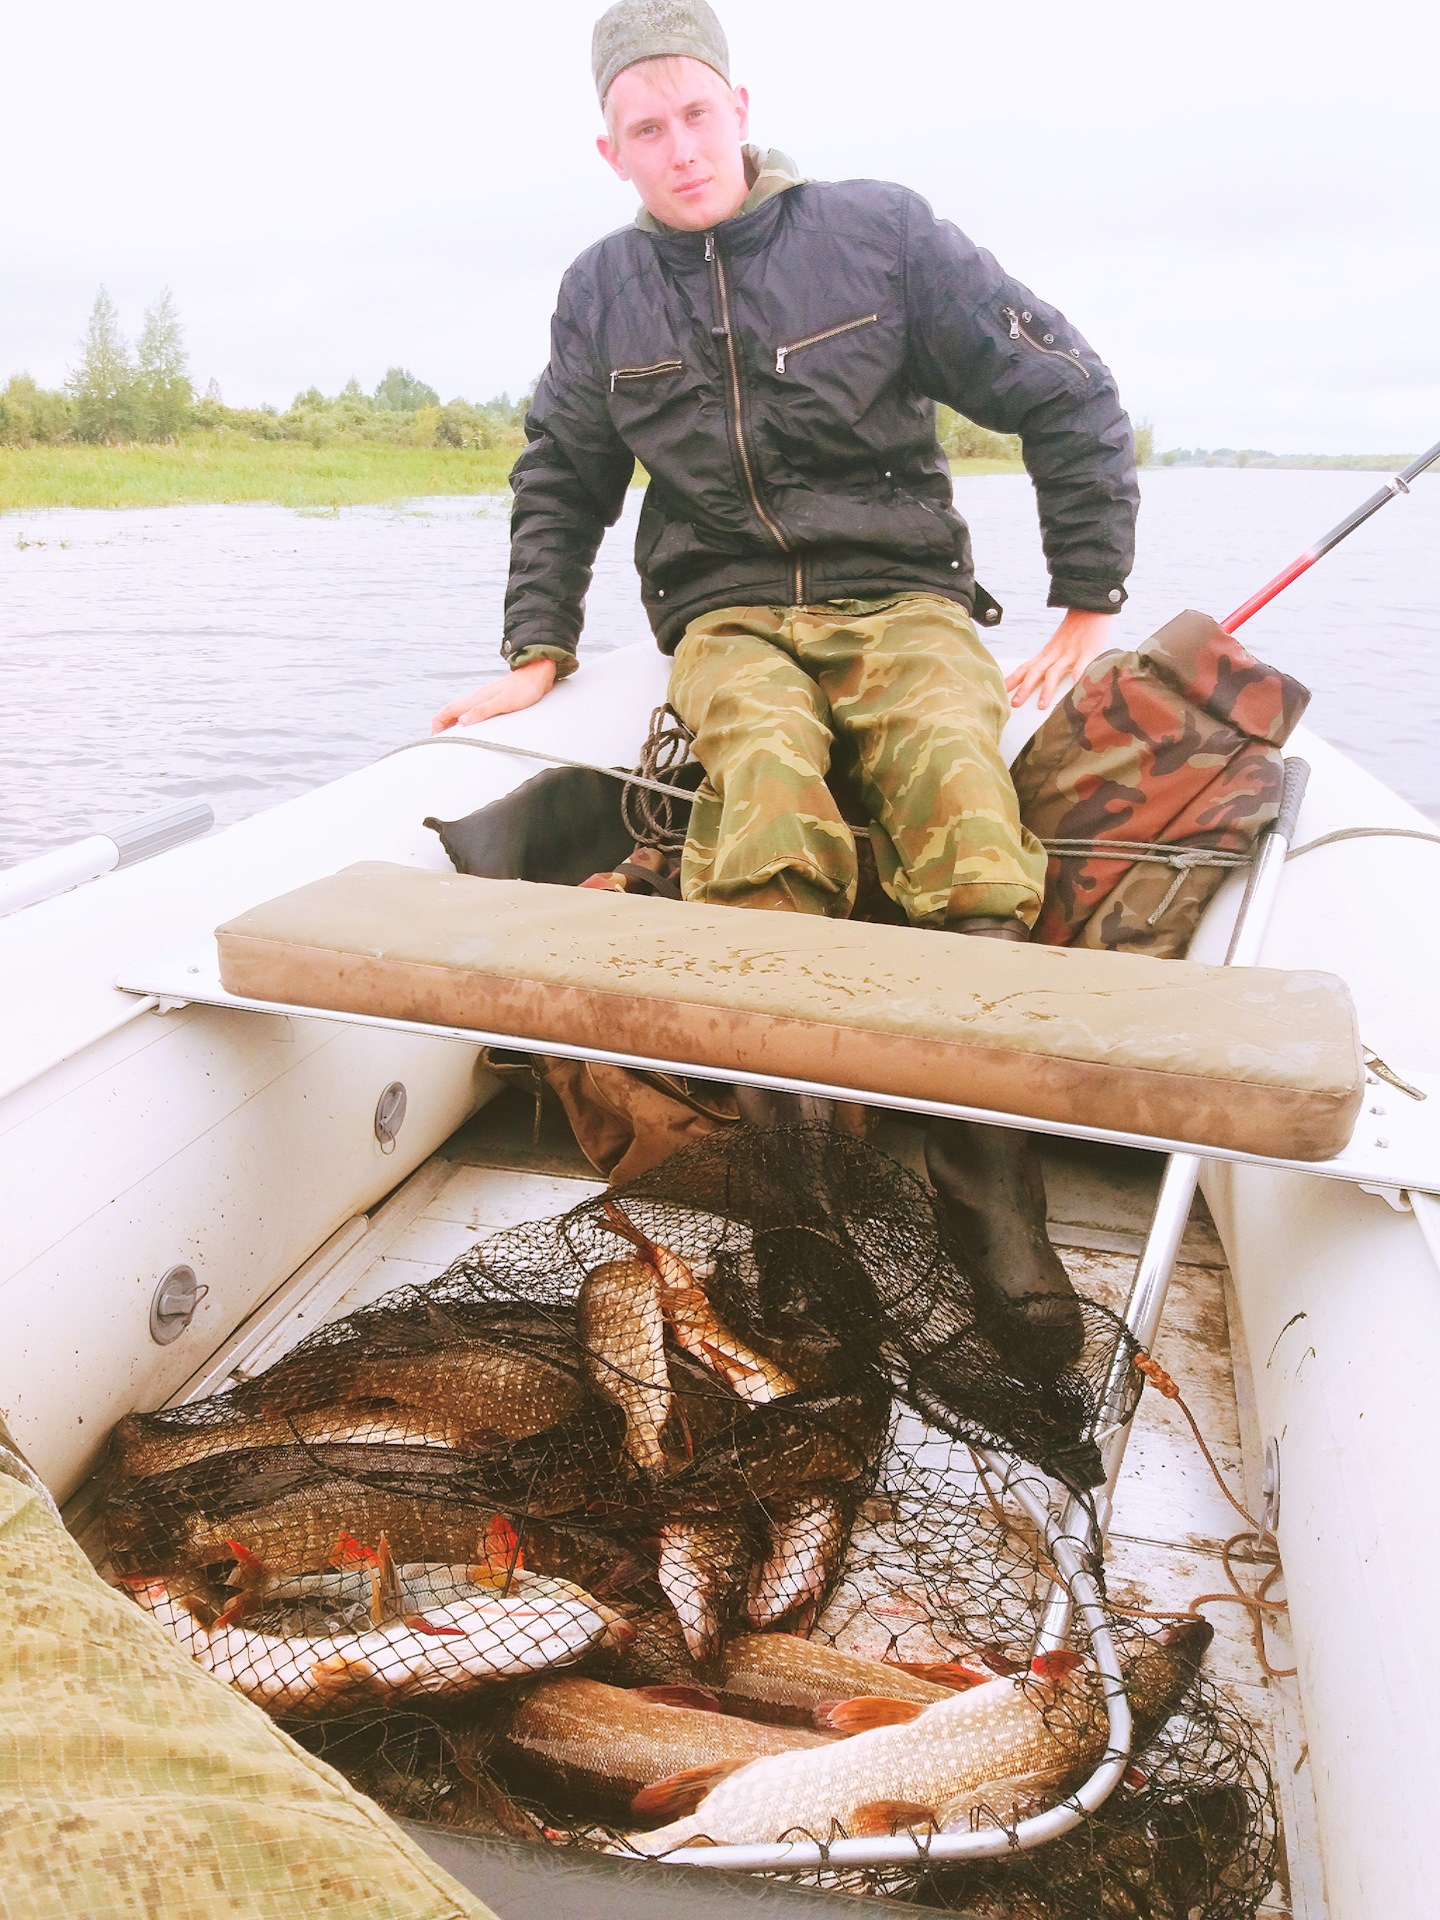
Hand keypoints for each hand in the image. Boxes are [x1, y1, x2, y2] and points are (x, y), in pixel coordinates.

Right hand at [431, 658, 557, 732]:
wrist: (538, 674)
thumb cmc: (525, 689)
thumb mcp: (504, 702)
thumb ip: (483, 711)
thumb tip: (461, 722)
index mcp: (476, 698)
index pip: (448, 711)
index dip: (438, 725)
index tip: (437, 740)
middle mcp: (477, 698)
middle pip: (452, 712)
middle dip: (443, 727)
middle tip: (443, 743)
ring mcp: (485, 698)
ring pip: (461, 711)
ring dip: (453, 724)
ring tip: (454, 738)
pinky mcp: (494, 700)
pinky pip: (473, 711)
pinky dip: (466, 721)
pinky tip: (473, 728)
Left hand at [1004, 609, 1117, 711]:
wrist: (1091, 606)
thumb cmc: (1077, 628)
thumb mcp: (1059, 644)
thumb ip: (1053, 661)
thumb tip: (1044, 680)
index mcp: (1047, 652)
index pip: (1026, 667)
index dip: (1014, 679)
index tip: (1002, 691)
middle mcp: (1055, 654)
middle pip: (1036, 672)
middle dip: (1024, 688)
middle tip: (1015, 704)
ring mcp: (1071, 653)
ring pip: (1055, 672)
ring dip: (1047, 689)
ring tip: (1041, 705)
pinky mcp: (1088, 652)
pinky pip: (1081, 666)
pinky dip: (1077, 677)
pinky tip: (1075, 689)